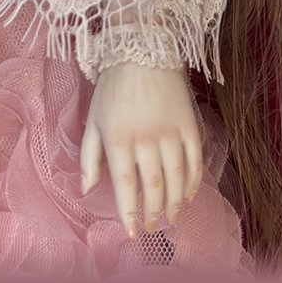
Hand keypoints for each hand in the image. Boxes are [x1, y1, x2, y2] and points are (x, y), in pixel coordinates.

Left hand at [80, 61, 202, 236]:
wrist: (141, 50)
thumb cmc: (112, 88)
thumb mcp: (93, 119)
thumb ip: (89, 157)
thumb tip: (86, 190)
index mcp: (117, 136)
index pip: (125, 184)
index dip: (128, 211)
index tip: (131, 232)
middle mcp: (145, 137)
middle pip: (152, 186)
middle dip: (151, 213)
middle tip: (149, 229)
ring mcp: (170, 131)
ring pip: (176, 178)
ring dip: (173, 203)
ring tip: (168, 219)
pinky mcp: (190, 124)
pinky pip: (195, 161)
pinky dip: (193, 183)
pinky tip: (187, 196)